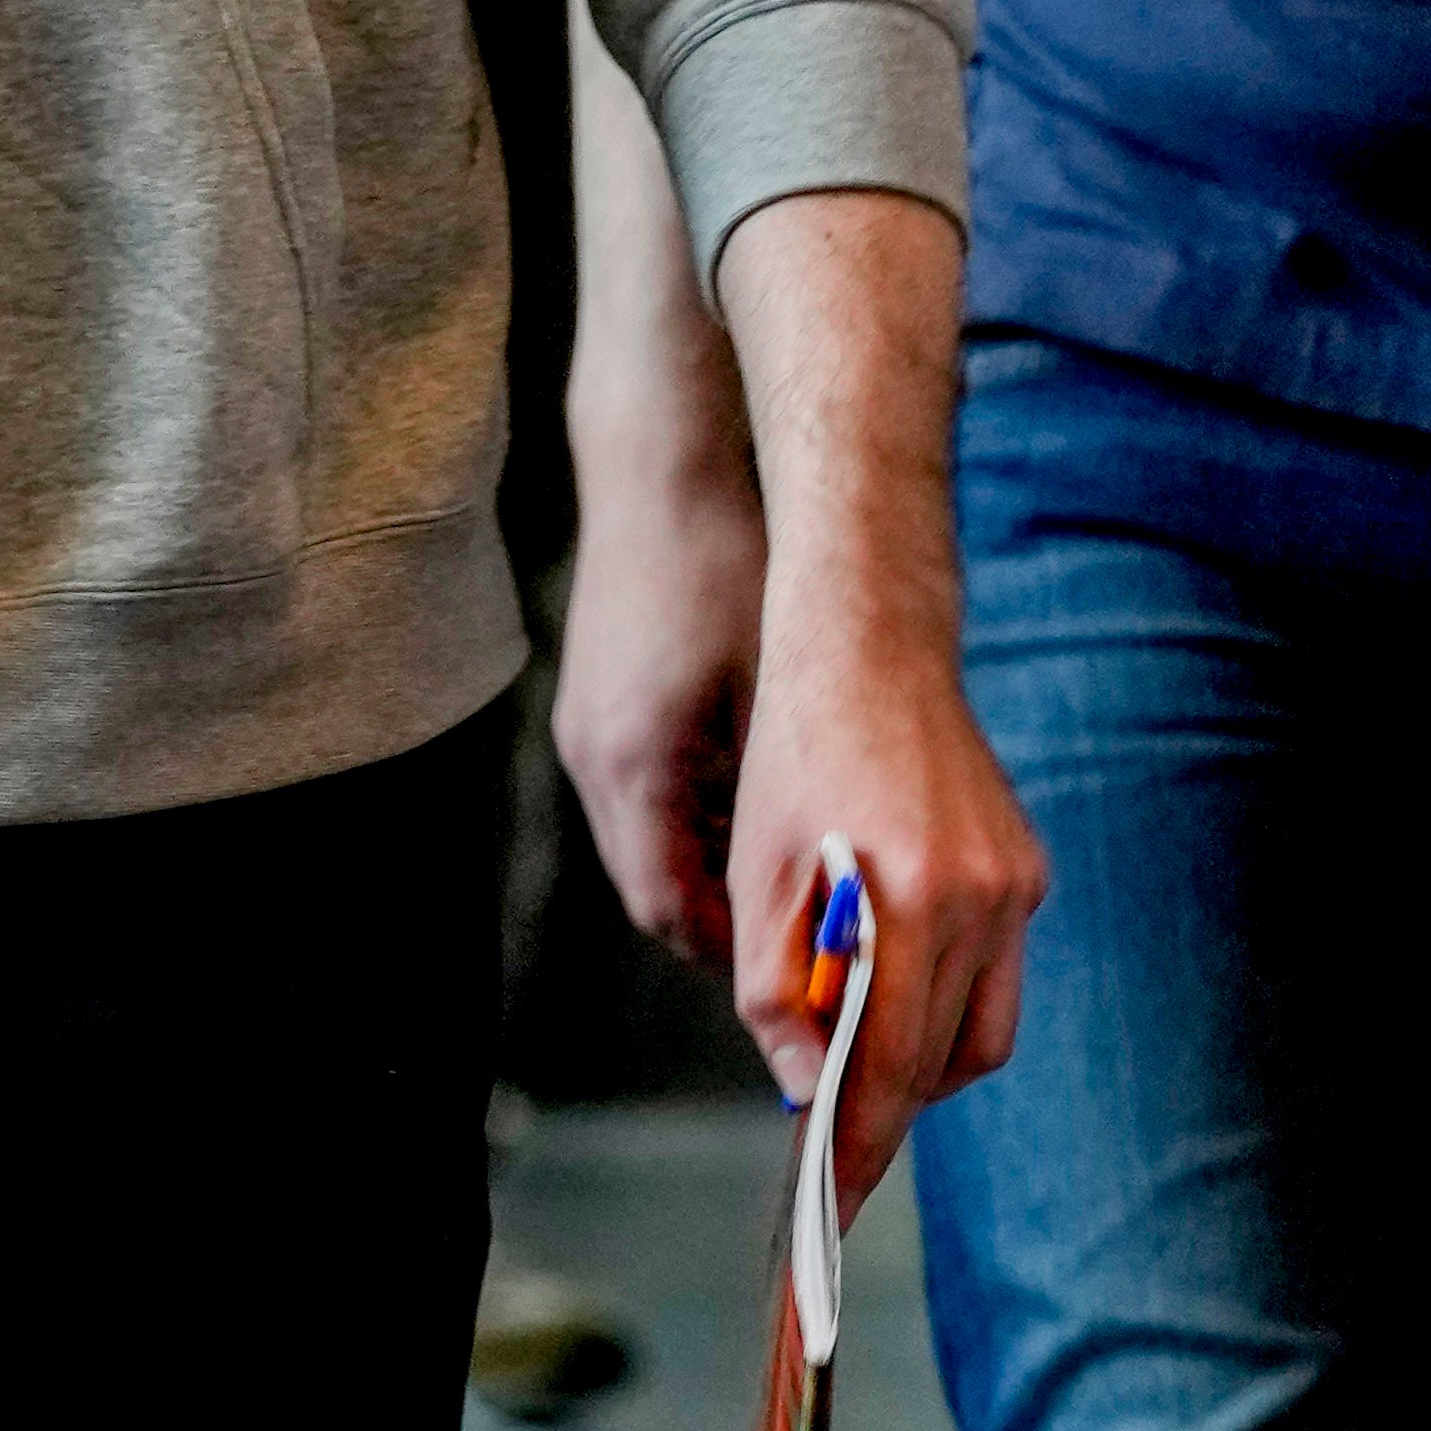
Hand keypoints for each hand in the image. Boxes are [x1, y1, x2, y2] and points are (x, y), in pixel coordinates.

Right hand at [548, 441, 765, 974]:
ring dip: (711, 870)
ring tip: (793, 881)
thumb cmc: (733, 558)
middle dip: (728, 924)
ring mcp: (588, 732)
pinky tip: (758, 800)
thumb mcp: (780, 677)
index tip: (803, 971)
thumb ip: (794, 780)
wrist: (662, 458)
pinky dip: (692, 818)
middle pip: (654, 889)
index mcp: (638, 767)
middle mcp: (596, 759)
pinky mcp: (597, 704)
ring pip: (646, 845)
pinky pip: (640, 796)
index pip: (673, 912)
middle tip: (808, 940)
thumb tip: (842, 868)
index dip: (739, 953)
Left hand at [725, 566, 1040, 1220]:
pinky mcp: (1027, 871)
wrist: (869, 652)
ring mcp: (1016, 886)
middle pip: (940, 1064)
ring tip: (856, 1054)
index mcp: (911, 904)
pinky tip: (894, 983)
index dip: (858, 1151)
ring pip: (981, 1033)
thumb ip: (780, 1000)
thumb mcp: (760, 884)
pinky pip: (996, 977)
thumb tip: (807, 1093)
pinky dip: (947, 1004)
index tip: (833, 1207)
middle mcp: (983, 901)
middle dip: (884, 1112)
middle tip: (829, 1142)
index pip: (889, 1073)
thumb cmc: (796, 765)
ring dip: (921, 1064)